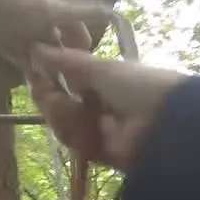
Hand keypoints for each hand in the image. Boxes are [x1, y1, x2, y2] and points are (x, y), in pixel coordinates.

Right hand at [26, 45, 182, 171]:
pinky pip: (74, 140)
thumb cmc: (139, 85)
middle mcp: (103, 103)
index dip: (53, 71)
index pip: (73, 76)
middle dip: (49, 92)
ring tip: (52, 100)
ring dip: (56, 110)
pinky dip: (67, 129)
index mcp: (108, 80)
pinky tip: (64, 117)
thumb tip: (37, 48)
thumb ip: (70, 62)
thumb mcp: (103, 69)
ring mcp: (100, 129)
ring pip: (65, 121)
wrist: (165, 122)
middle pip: (64, 100)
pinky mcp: (98, 151)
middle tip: (36, 83)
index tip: (34, 62)